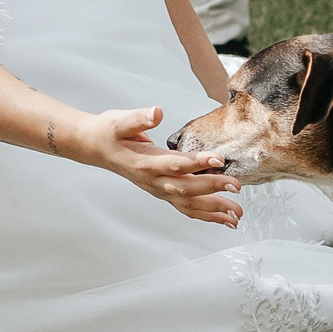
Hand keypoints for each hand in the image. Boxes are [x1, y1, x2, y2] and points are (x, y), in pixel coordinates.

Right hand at [76, 106, 242, 225]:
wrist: (95, 147)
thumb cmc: (108, 132)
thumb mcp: (119, 120)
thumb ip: (139, 118)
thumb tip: (156, 112)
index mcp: (145, 162)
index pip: (174, 164)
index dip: (197, 163)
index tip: (218, 159)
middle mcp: (153, 180)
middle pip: (186, 188)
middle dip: (213, 189)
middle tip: (237, 186)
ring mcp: (158, 189)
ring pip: (188, 204)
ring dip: (213, 211)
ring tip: (236, 215)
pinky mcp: (162, 192)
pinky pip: (185, 207)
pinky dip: (205, 215)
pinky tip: (223, 219)